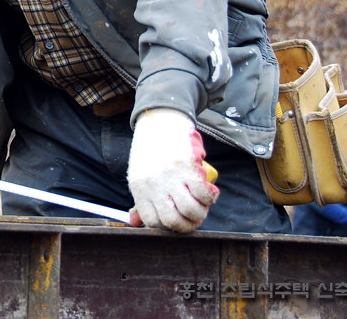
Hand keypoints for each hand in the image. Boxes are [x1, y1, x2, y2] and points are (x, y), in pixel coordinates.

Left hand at [127, 108, 218, 232]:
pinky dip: (211, 197)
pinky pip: (204, 193)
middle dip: (188, 224)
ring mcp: (171, 175)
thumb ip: (140, 199)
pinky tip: (210, 192)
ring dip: (202, 212)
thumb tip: (135, 223)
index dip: (169, 226)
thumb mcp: (139, 174)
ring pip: (191, 210)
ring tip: (203, 204)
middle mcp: (153, 184)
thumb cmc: (151, 150)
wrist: (160, 119)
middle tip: (195, 216)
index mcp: (139, 188)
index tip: (178, 220)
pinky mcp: (187, 165)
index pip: (152, 222)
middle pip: (173, 221)